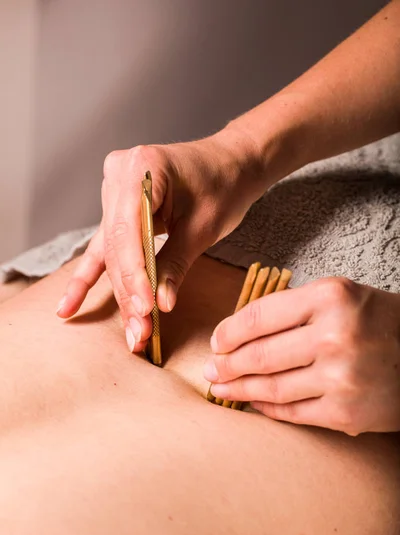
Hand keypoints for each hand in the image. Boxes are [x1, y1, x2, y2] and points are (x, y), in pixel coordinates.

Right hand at [56, 128, 268, 351]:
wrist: (231, 164)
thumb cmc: (223, 185)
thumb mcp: (203, 226)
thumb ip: (176, 264)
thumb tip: (160, 305)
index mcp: (142, 167)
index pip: (127, 231)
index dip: (134, 275)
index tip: (145, 308)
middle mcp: (119, 176)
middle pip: (117, 245)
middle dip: (130, 292)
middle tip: (140, 332)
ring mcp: (114, 191)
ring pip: (112, 253)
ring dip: (121, 293)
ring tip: (129, 331)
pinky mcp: (117, 209)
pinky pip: (103, 247)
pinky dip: (91, 278)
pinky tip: (69, 306)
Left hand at [204, 277, 399, 434]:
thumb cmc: (378, 322)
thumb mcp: (340, 296)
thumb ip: (293, 308)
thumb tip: (238, 332)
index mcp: (329, 298)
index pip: (259, 316)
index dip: (229, 332)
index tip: (216, 341)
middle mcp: (334, 335)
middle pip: (259, 355)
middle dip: (226, 364)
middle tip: (211, 369)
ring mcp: (340, 377)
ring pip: (271, 387)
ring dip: (238, 389)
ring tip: (220, 387)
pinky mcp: (345, 412)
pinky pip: (292, 412)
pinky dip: (266, 408)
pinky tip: (252, 402)